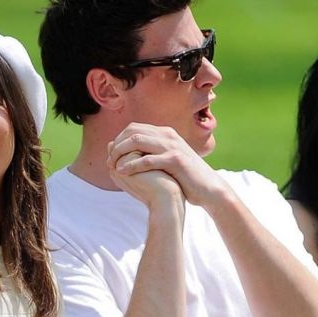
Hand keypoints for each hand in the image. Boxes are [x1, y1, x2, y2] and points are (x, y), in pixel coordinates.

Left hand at [107, 123, 227, 207]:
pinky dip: (132, 164)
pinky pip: (147, 159)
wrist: (209, 188)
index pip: (134, 128)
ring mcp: (172, 146)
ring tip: (112, 165)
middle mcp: (168, 136)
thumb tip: (132, 153)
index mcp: (165, 134)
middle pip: (133, 131)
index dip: (119, 139)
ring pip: (137, 141)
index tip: (110, 153)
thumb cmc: (186, 177)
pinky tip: (123, 172)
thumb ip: (153, 153)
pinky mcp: (175, 160)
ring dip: (121, 153)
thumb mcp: (168, 159)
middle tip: (108, 159)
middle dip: (117, 145)